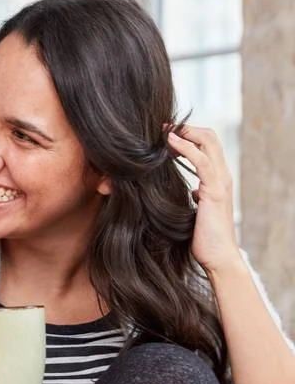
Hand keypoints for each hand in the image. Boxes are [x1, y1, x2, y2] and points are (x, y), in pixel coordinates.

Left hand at [166, 125, 242, 273]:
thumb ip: (193, 196)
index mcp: (216, 179)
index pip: (207, 145)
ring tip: (164, 129)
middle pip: (209, 137)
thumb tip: (186, 190)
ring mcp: (220, 181)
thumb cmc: (204, 237)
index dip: (188, 135)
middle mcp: (221, 176)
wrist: (217, 257)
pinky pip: (201, 160)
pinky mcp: (214, 190)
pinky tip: (170, 142)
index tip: (165, 134)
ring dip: (185, 132)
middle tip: (162, 126)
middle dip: (186, 127)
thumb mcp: (195, 209)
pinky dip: (185, 147)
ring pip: (208, 142)